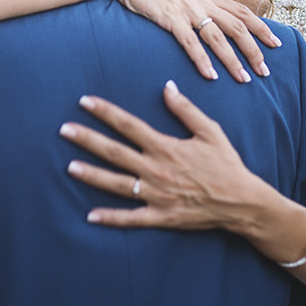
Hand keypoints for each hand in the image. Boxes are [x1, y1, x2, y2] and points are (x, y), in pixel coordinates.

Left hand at [60, 80, 272, 230]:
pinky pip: (131, 218)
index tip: (84, 102)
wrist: (241, 202)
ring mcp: (156, 194)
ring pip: (116, 184)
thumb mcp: (210, 131)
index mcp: (166, 147)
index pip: (129, 125)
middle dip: (87, 139)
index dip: (106, 112)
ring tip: (69, 167)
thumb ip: (186, 110)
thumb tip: (167, 87)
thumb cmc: (226, 165)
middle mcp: (156, 169)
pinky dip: (110, 218)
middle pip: (114, 152)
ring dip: (92, 175)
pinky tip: (90, 216)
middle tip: (64, 130)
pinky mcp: (160, 216)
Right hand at [111, 0, 280, 82]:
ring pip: (219, 38)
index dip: (262, 28)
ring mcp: (188, 11)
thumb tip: (209, 17)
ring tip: (244, 79)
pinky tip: (211, 75)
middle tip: (265, 71)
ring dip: (233, 61)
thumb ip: (197, 4)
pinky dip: (203, 60)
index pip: (242, 13)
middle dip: (254, 51)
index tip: (276, 44)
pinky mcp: (170, 19)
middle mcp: (203, 3)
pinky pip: (191, 43)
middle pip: (238, 28)